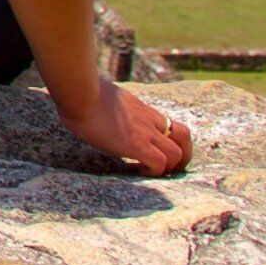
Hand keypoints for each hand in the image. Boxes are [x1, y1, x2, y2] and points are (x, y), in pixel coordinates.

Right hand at [54, 79, 193, 175]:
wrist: (80, 93)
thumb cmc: (80, 92)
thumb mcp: (102, 94)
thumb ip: (107, 102)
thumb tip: (91, 103)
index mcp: (141, 108)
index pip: (169, 122)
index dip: (170, 139)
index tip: (155, 149)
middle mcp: (149, 120)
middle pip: (184, 136)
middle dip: (181, 155)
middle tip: (167, 166)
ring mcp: (145, 132)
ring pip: (177, 154)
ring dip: (169, 167)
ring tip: (152, 172)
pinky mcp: (137, 145)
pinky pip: (159, 163)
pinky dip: (153, 172)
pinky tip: (137, 171)